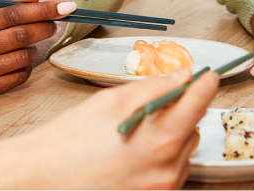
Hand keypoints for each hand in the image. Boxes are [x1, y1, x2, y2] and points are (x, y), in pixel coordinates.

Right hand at [0, 0, 76, 97]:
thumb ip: (10, 4)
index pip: (13, 13)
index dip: (42, 9)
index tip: (66, 6)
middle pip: (20, 35)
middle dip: (44, 27)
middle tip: (53, 24)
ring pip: (22, 57)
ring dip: (34, 50)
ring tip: (32, 45)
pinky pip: (18, 77)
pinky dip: (26, 68)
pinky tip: (22, 61)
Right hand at [0, 67, 218, 190]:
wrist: (44, 177)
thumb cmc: (71, 137)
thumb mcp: (109, 101)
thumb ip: (151, 87)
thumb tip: (181, 76)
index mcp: (159, 138)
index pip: (197, 104)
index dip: (205, 85)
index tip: (209, 74)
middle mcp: (169, 168)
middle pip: (192, 128)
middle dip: (180, 111)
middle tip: (152, 100)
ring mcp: (164, 188)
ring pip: (184, 152)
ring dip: (171, 135)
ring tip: (134, 128)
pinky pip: (172, 173)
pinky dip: (161, 156)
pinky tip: (132, 150)